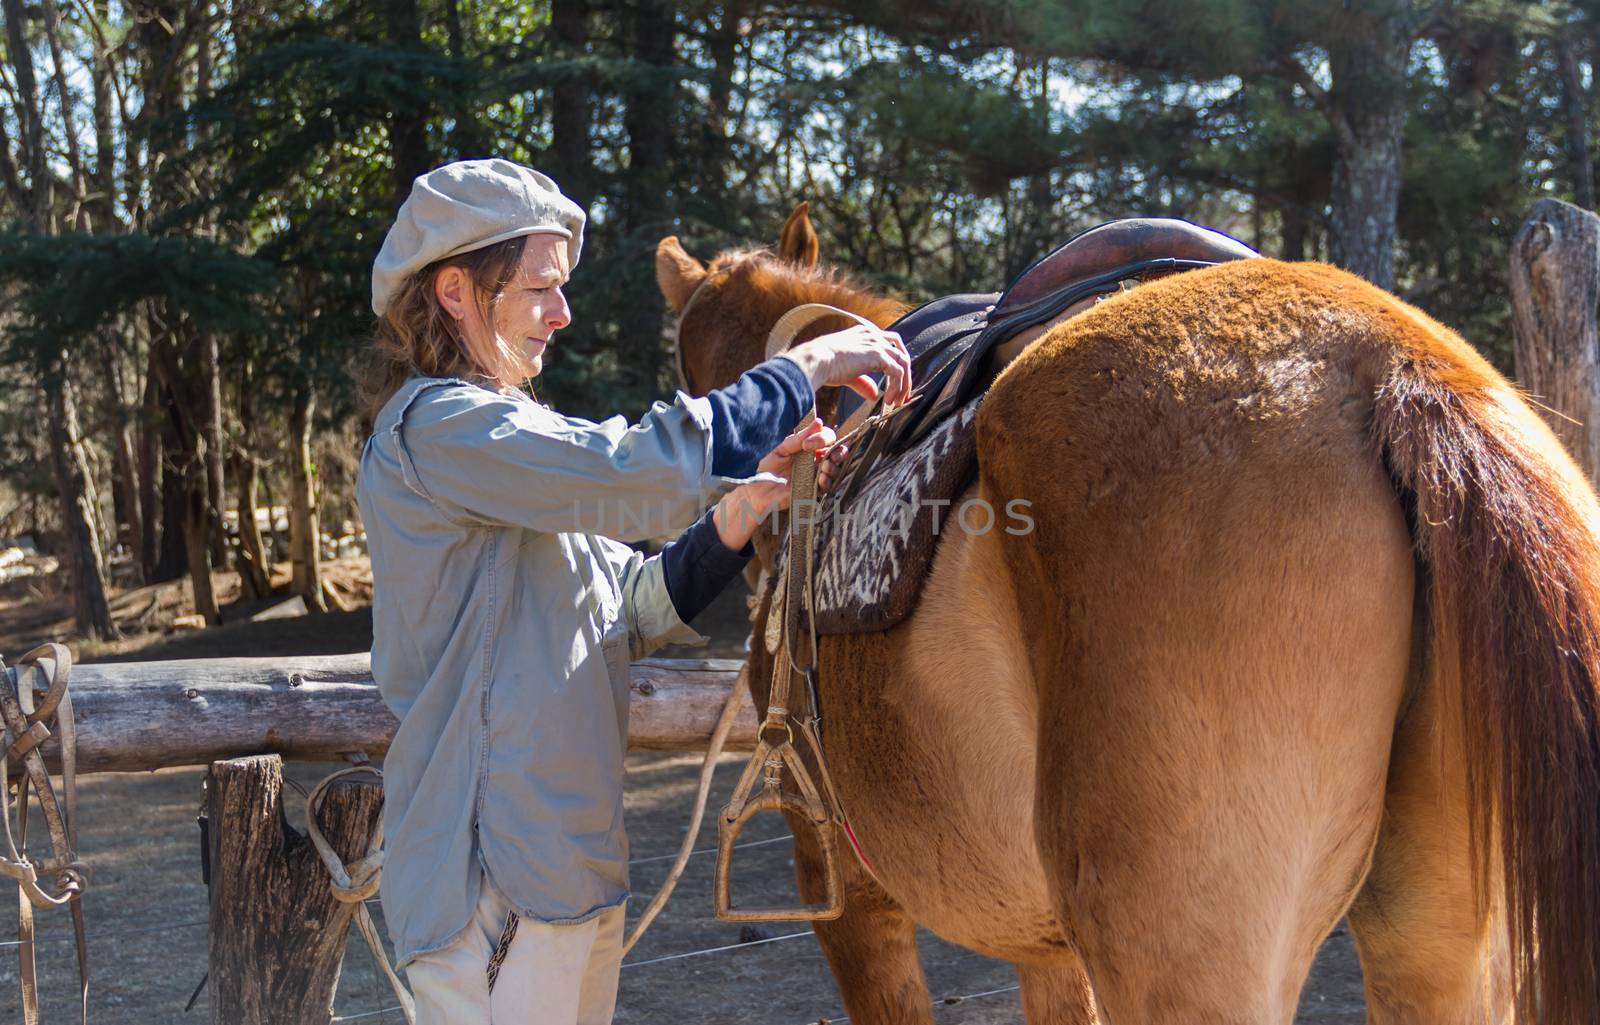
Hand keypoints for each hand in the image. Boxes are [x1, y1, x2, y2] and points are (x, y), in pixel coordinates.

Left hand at [713, 419, 849, 550]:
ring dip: (833, 467)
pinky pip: (827, 486)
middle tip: (828, 455)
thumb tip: (818, 422)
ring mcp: (815, 475)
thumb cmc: (767, 467)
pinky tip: (820, 478)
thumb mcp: (781, 448)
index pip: (827, 437)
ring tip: (823, 467)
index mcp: (809, 447)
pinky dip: (827, 481)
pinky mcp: (813, 490)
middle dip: (838, 452)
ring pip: (835, 469)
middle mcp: (815, 460)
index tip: (807, 444)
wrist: (757, 490)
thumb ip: (798, 438)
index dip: (823, 438)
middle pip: (838, 452)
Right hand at [781, 323, 911, 406]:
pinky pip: (897, 373)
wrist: (816, 360)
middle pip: (900, 352)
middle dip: (905, 374)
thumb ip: (863, 382)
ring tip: (899, 401)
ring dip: (904, 383)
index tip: (896, 381)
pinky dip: (897, 388)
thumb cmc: (824, 365)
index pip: (889, 343)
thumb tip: (875, 395)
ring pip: (903, 362)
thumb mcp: (848, 373)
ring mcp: (877, 343)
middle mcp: (873, 335)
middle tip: (903, 394)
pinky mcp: (878, 355)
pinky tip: (889, 400)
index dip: (896, 362)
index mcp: (865, 333)